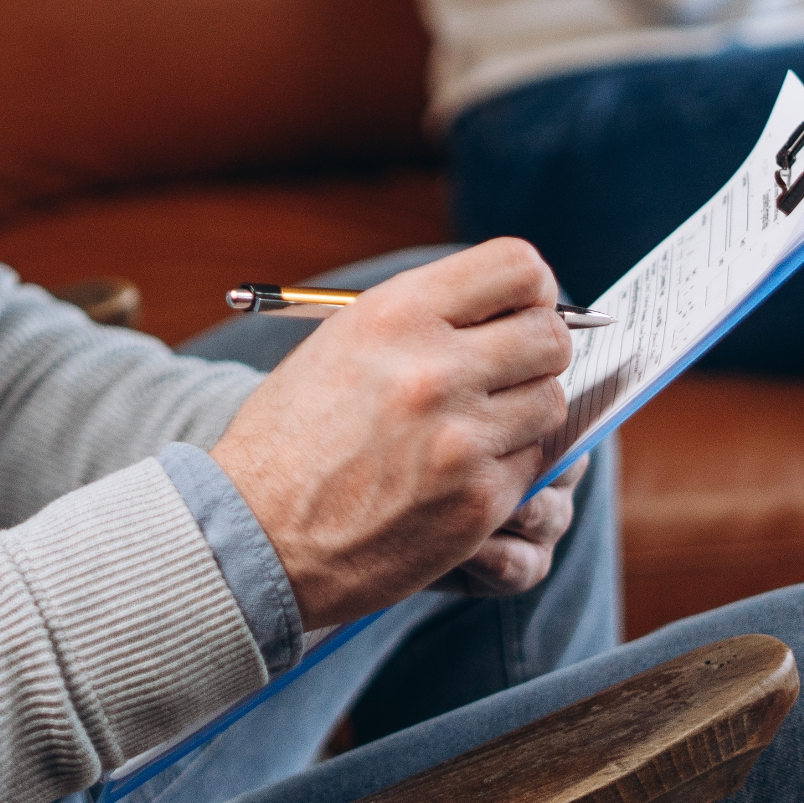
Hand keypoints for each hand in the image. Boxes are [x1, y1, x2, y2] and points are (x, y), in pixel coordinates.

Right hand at [210, 240, 577, 629]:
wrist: (253, 534)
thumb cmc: (293, 434)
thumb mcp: (343, 342)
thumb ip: (425, 318)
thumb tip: (508, 307)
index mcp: (397, 314)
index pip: (520, 268)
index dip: (533, 288)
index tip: (522, 308)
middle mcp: (434, 369)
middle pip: (550, 336)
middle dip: (538, 350)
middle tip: (511, 369)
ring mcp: (460, 440)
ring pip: (550, 402)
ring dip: (525, 412)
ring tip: (478, 424)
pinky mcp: (476, 503)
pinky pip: (533, 465)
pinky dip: (508, 466)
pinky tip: (460, 472)